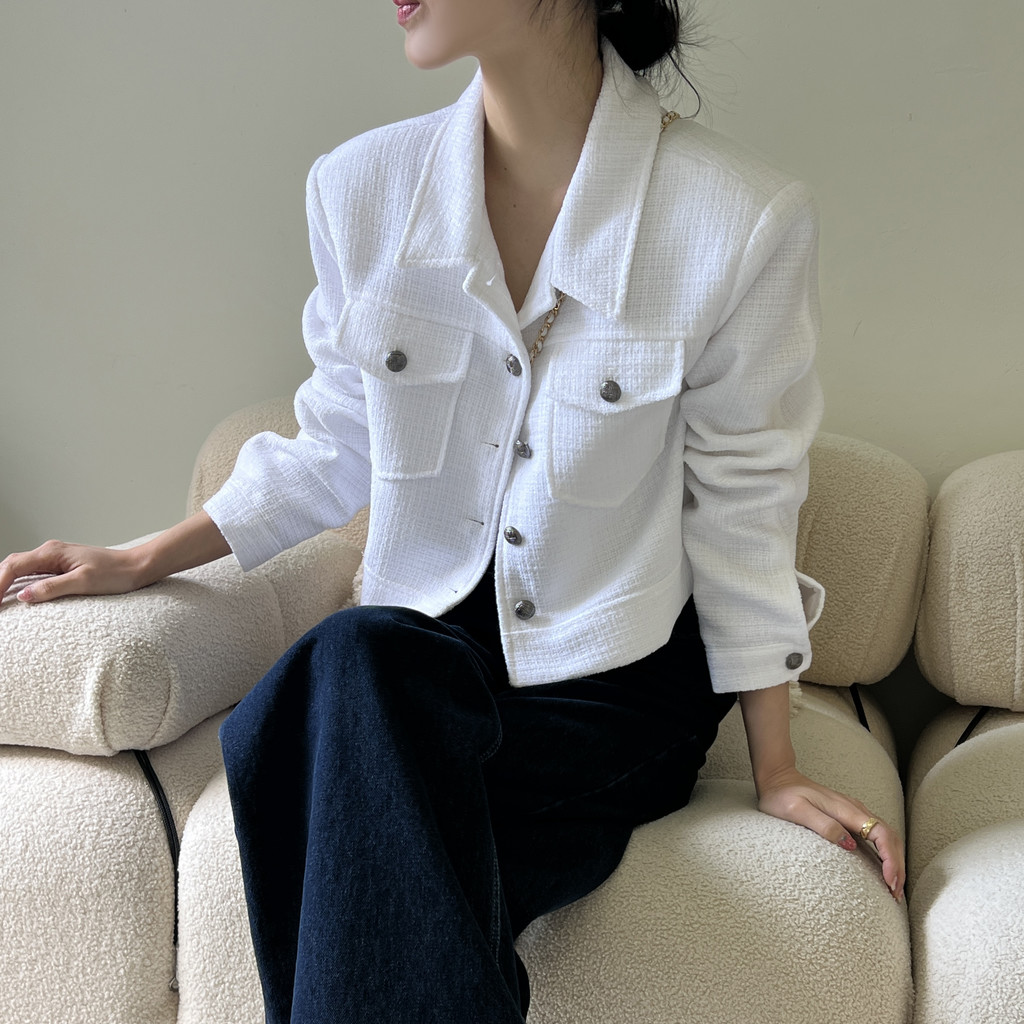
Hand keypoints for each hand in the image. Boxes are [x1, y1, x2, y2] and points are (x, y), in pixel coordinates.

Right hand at [0, 540, 145, 604]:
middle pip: (11, 565)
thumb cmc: (116, 573)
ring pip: (20, 567)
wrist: (137, 567)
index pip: (13, 566)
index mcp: (52, 553)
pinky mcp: (62, 566)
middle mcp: (50, 552)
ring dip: (4, 581)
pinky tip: (15, 593)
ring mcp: (56, 558)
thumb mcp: (83, 582)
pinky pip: (32, 572)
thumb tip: (23, 596)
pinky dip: (18, 582)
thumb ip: (52, 587)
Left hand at [755, 764, 904, 901]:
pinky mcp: (848, 817)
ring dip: (894, 860)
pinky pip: (875, 835)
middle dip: (897, 865)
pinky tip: (882, 868)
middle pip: (889, 836)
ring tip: (894, 886)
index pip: (881, 833)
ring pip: (885, 836)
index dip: (890, 858)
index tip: (890, 881)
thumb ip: (823, 824)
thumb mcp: (797, 810)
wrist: (778, 778)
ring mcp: (853, 812)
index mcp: (846, 809)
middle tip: (896, 893)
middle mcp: (854, 809)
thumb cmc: (783, 795)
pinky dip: (884, 853)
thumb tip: (849, 844)